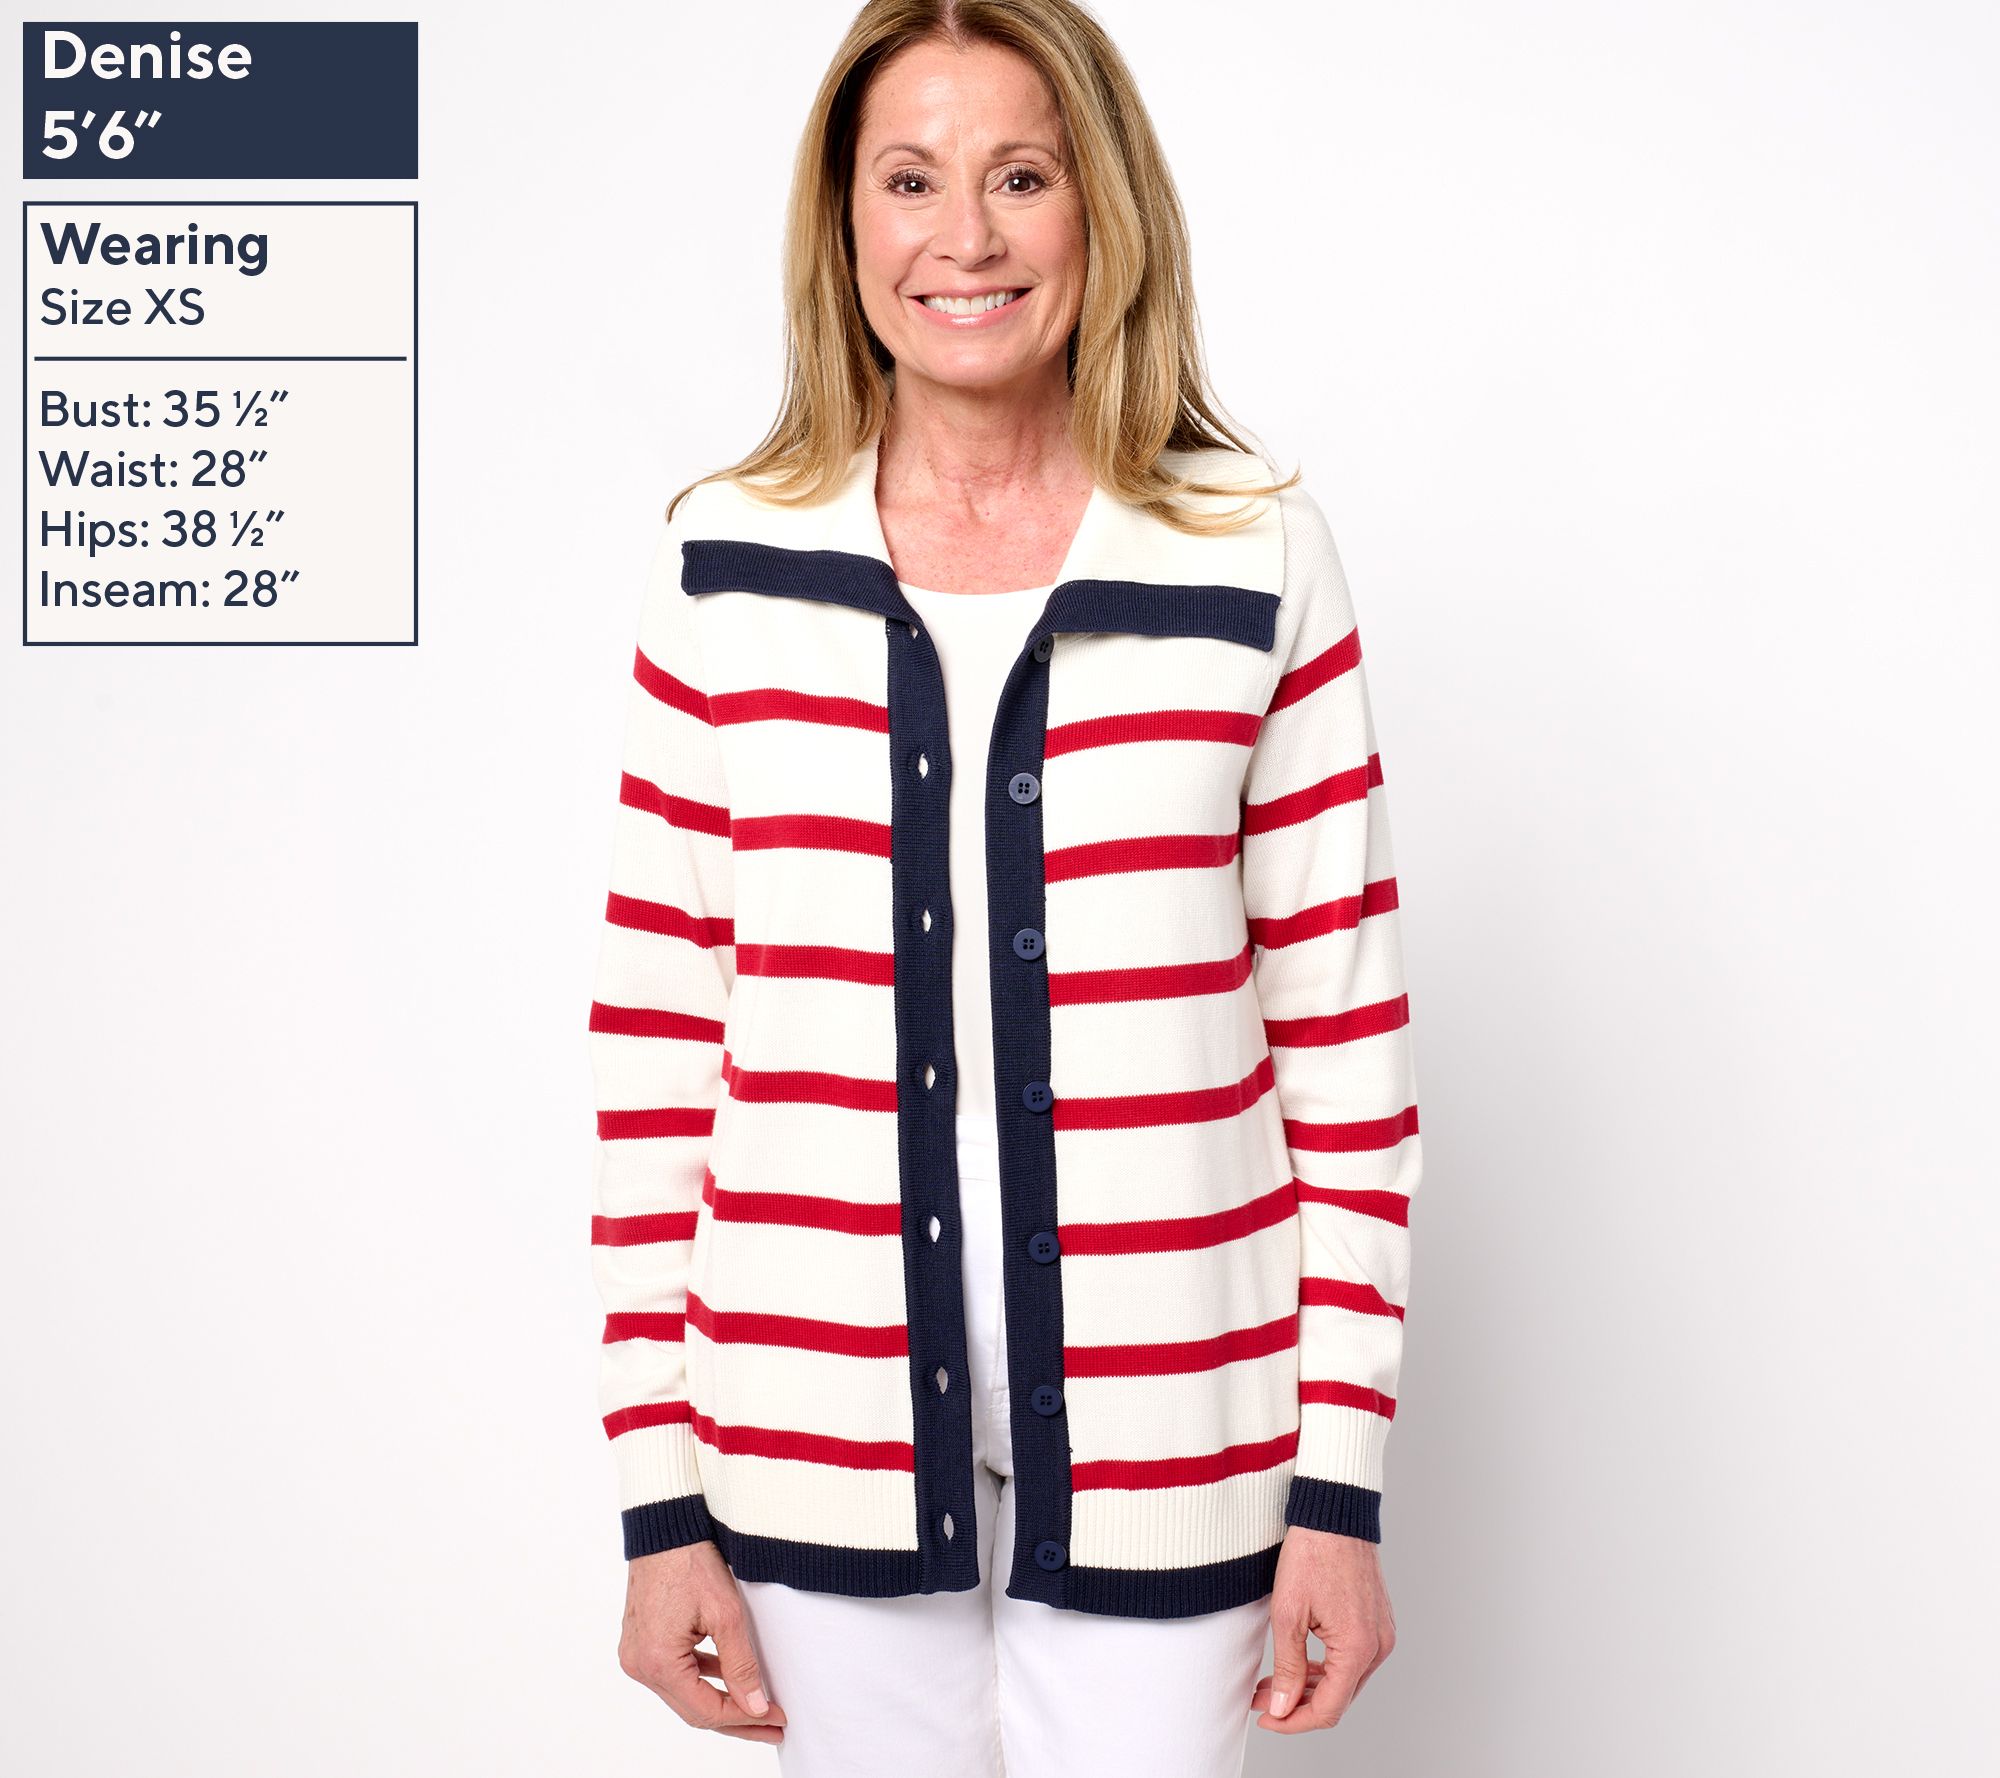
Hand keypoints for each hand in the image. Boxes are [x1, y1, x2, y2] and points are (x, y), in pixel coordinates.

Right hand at [618, 1540, 786, 1744]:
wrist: (664, 1526)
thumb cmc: (691, 1561)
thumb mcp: (726, 1614)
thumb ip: (741, 1666)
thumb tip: (755, 1707)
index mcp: (658, 1662)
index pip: (707, 1710)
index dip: (746, 1719)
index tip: (777, 1718)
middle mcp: (640, 1666)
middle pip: (694, 1710)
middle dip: (736, 1719)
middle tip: (773, 1726)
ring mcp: (636, 1655)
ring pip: (685, 1694)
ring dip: (721, 1701)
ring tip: (758, 1709)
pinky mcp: (641, 1642)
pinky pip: (675, 1673)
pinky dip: (703, 1679)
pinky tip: (730, 1679)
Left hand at [1252, 1525, 1395, 1734]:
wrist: (1334, 1512)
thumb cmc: (1312, 1553)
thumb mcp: (1287, 1613)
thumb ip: (1287, 1667)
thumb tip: (1283, 1708)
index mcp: (1358, 1648)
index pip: (1327, 1709)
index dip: (1293, 1721)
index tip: (1265, 1717)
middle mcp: (1378, 1646)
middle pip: (1338, 1699)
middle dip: (1297, 1705)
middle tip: (1261, 1699)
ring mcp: (1381, 1634)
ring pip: (1345, 1681)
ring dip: (1309, 1687)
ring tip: (1272, 1683)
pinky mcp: (1377, 1623)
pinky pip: (1352, 1660)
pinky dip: (1325, 1668)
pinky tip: (1297, 1664)